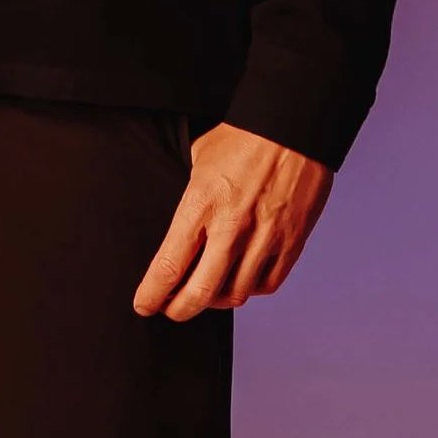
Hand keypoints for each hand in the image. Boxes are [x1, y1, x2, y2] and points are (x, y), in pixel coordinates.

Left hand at [133, 122, 332, 319]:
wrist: (293, 127)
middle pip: (200, 292)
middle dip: (179, 310)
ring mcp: (265, 237)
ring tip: (206, 293)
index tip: (144, 304)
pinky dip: (250, 289)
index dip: (152, 294)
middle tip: (171, 310)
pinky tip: (239, 280)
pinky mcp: (292, 241)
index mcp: (201, 204)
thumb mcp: (198, 161)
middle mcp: (232, 227)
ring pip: (236, 294)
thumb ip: (189, 201)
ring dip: (216, 301)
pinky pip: (268, 283)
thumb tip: (178, 232)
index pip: (169, 265)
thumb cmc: (242, 140)